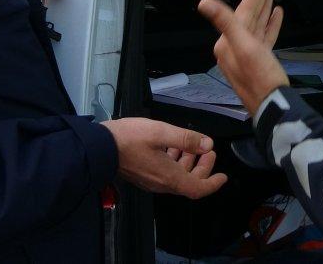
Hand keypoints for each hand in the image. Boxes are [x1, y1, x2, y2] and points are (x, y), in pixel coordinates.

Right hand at [100, 118, 226, 198]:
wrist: (99, 148)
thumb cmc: (129, 139)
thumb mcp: (160, 132)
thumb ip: (185, 139)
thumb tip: (207, 144)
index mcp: (169, 177)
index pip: (198, 188)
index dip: (213, 183)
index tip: (223, 176)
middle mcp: (162, 183)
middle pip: (189, 182)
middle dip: (202, 167)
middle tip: (208, 151)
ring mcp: (151, 180)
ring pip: (177, 176)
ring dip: (188, 162)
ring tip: (192, 145)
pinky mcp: (143, 175)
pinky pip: (165, 173)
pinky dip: (175, 161)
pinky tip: (172, 146)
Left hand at [197, 0, 287, 113]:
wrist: (275, 107)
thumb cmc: (262, 78)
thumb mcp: (244, 46)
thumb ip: (225, 22)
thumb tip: (203, 2)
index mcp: (228, 43)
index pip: (241, 12)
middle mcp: (234, 49)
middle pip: (247, 17)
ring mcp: (247, 56)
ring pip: (255, 26)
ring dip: (264, 9)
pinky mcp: (260, 62)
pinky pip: (264, 38)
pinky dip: (270, 26)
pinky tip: (276, 15)